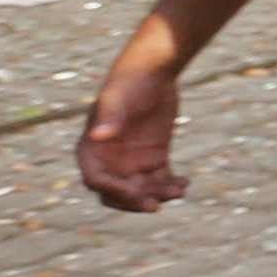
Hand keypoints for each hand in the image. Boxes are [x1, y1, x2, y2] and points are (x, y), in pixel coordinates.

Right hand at [76, 56, 183, 213]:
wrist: (153, 71)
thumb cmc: (129, 82)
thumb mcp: (118, 99)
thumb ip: (109, 117)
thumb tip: (97, 135)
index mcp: (92, 149)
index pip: (96, 180)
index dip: (113, 191)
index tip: (135, 193)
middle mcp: (109, 160)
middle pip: (117, 193)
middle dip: (134, 201)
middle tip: (155, 205)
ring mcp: (132, 161)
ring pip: (142, 190)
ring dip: (158, 195)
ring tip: (179, 190)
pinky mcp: (153, 158)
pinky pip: (160, 181)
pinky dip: (171, 186)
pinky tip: (185, 183)